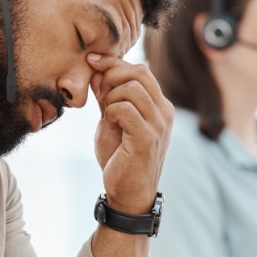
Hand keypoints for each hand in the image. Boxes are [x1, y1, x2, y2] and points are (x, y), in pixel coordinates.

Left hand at [88, 53, 174, 214]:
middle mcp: (164, 112)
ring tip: (107, 115)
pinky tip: (110, 124)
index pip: (141, 69)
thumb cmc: (120, 159)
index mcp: (159, 106)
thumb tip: (96, 71)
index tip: (92, 61)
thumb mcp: (112, 122)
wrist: (128, 194)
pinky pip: (125, 109)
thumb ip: (107, 97)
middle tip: (99, 97)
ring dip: (110, 98)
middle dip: (111, 77)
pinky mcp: (147, 138)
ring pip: (131, 88)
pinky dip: (111, 112)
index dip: (114, 62)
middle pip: (139, 72)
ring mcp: (159, 125)